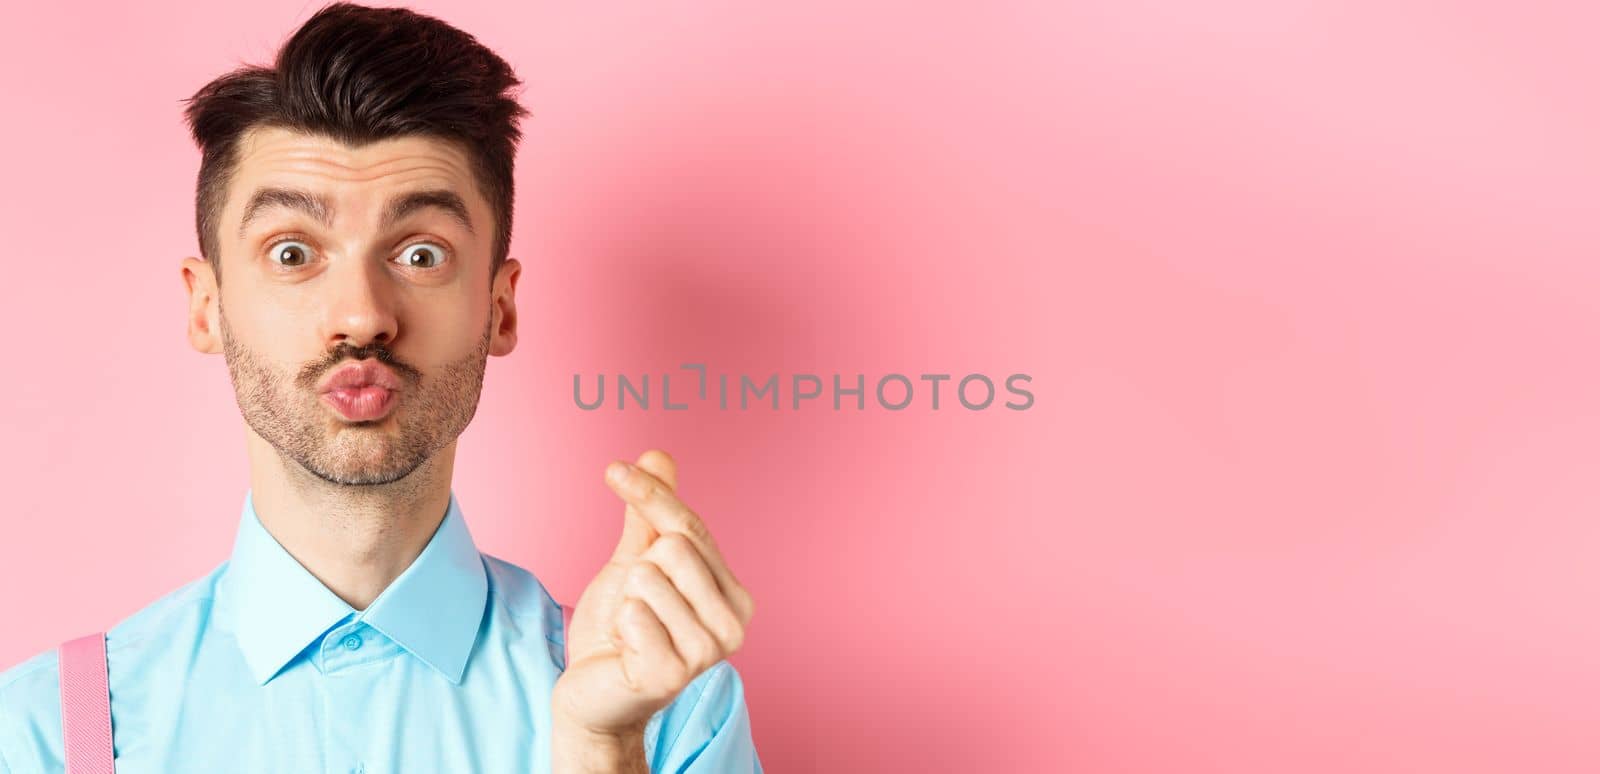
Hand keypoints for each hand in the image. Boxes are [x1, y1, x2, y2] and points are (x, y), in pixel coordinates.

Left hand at [552, 449, 755, 738]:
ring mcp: (707, 652)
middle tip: (637, 607)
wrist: (593, 692)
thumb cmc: (622, 628)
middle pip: (674, 545)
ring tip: (632, 631)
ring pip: (650, 576)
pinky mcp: (672, 674)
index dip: (649, 493)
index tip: (614, 469)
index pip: (690, 524)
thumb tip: (658, 454)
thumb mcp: (635, 561)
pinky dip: (619, 626)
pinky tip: (627, 651)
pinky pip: (634, 613)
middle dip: (638, 570)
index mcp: (733, 593)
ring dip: (627, 601)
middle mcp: (733, 623)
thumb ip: (651, 513)